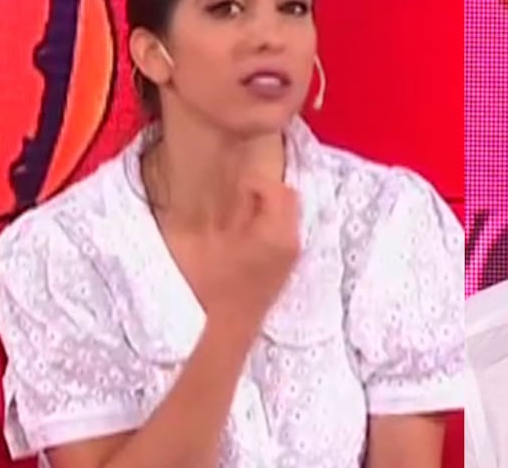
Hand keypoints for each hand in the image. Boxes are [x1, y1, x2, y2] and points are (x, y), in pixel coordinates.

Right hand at [200, 175, 300, 330]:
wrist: (232, 325)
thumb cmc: (217, 285)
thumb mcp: (214, 243)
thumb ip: (228, 211)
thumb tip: (235, 189)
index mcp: (275, 232)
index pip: (277, 190)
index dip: (255, 182)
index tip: (236, 187)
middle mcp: (291, 239)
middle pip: (289, 197)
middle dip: (267, 190)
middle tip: (241, 196)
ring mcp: (293, 252)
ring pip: (290, 212)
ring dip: (270, 205)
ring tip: (243, 214)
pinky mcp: (290, 262)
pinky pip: (287, 228)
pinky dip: (273, 221)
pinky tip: (250, 234)